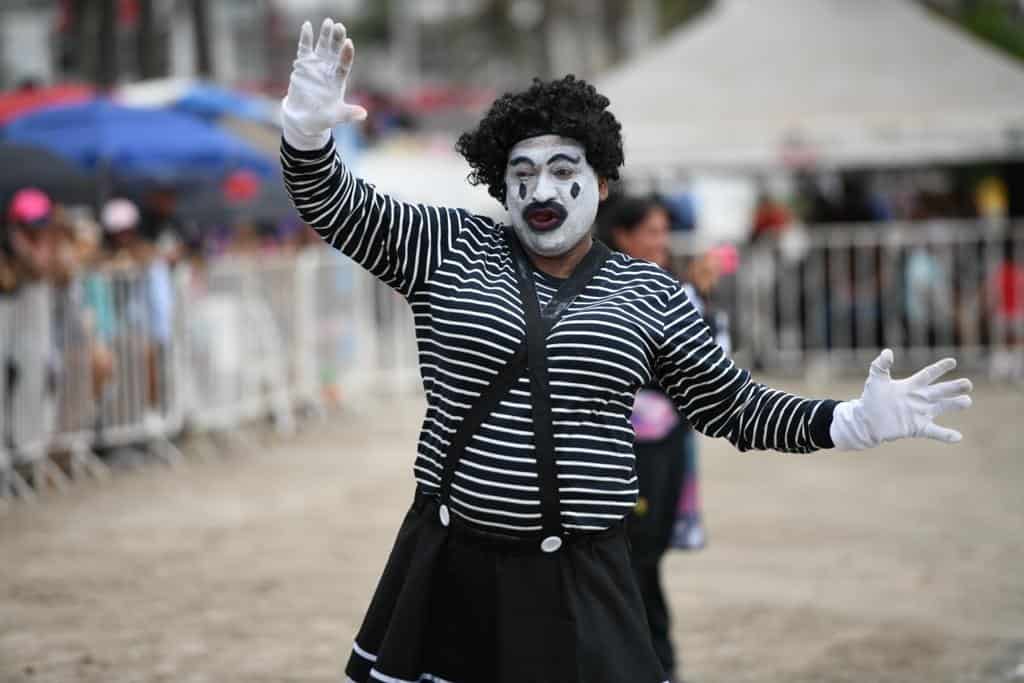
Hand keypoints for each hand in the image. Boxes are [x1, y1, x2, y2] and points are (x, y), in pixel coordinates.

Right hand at [281, 18, 367, 149]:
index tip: (349, 43)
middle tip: (340, 26)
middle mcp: (329, 70)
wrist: (304, 119)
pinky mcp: (304, 65)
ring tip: (328, 22)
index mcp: (338, 81)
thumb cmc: (322, 118)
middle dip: (337, 39)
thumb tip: (364, 114)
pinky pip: (305, 48)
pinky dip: (306, 38)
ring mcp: (317, 66)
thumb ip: (348, 114)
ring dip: (325, 35)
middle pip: (335, 52)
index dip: (346, 55)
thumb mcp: (336, 117)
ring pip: (322, 47)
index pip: (344, 65)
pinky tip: (307, 25)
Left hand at [830, 349, 972, 449]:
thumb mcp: (875, 379)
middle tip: (968, 384)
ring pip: (941, 407)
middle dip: (954, 387)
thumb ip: (880, 365)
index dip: (940, 368)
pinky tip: (958, 437)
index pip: (929, 374)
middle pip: (940, 390)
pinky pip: (934, 432)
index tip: (953, 361)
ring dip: (954, 405)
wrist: (866, 421)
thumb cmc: (871, 398)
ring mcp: (920, 413)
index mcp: (911, 386)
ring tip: (967, 401)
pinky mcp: (917, 428)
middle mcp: (919, 399)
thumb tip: (888, 352)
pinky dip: (945, 435)